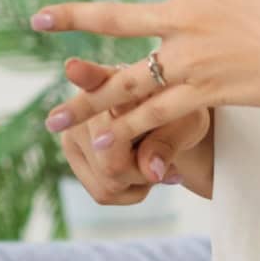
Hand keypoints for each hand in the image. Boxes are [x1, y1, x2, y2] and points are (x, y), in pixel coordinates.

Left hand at [34, 0, 259, 140]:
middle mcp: (184, 20)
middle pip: (115, 19)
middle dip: (72, 19)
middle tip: (37, 20)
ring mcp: (190, 61)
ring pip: (125, 80)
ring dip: (86, 97)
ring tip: (50, 116)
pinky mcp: (204, 95)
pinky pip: (155, 114)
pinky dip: (126, 130)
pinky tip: (99, 143)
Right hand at [54, 57, 211, 203]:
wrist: (164, 128)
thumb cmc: (177, 116)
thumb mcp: (187, 124)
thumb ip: (168, 143)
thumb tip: (150, 171)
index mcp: (120, 80)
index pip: (98, 77)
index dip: (85, 75)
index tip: (73, 68)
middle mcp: (87, 101)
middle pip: (110, 160)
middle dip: (144, 172)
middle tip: (166, 164)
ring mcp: (73, 126)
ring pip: (107, 182)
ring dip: (138, 182)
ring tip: (152, 161)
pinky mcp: (72, 152)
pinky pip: (102, 192)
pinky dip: (128, 191)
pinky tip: (138, 172)